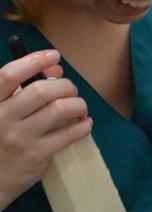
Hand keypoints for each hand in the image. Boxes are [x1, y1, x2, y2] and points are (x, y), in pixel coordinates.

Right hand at [0, 49, 91, 211]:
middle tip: (71, 90)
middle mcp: (2, 118)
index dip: (34, 60)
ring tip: (79, 108)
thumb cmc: (0, 140)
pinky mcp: (37, 155)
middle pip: (41, 90)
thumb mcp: (2, 111)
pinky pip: (70, 133)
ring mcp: (20, 138)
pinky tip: (84, 124)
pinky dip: (84, 125)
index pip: (9, 75)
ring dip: (78, 104)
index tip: (53, 55)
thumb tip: (56, 68)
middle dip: (65, 85)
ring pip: (60, 109)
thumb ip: (25, 88)